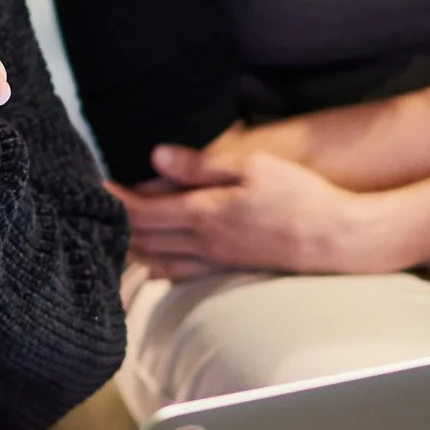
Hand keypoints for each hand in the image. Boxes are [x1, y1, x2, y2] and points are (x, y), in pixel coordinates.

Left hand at [114, 146, 389, 278]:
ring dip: (131, 248)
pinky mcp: (229, 270)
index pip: (142, 211)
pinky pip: (179, 274)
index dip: (114, 199)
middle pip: (142, 239)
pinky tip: (153, 260)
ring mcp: (215, 261)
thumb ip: (201, 164)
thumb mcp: (252, 165)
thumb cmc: (299, 196)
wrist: (336, 238)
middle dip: (114, 224)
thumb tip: (156, 156)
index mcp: (204, 213)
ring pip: (156, 260)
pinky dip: (156, 265)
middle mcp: (202, 243)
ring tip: (114, 232)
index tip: (94, 184)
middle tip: (94, 208)